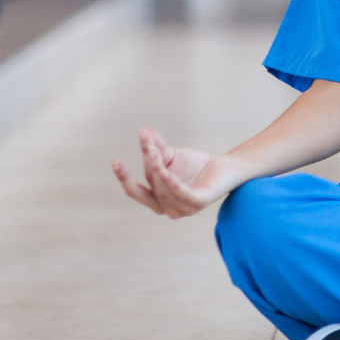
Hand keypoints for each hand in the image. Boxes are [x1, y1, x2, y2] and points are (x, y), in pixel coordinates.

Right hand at [111, 128, 240, 218]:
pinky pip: (183, 194)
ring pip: (164, 188)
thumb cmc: (195, 165)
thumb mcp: (170, 156)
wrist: (225, 167)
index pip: (135, 191)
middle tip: (145, 148)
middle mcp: (168, 208)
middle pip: (150, 188)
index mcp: (157, 199)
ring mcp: (183, 209)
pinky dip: (172, 184)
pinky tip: (165, 172)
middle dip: (146, 168)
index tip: (115, 161)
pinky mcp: (198, 203)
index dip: (124, 178)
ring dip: (157, 168)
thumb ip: (156, 148)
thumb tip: (143, 130)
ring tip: (154, 150)